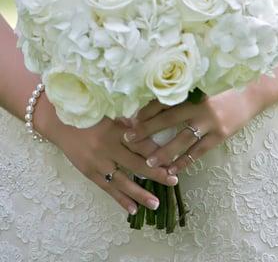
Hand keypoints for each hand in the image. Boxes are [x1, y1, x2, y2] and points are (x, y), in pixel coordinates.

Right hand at [34, 96, 177, 215]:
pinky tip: (133, 209)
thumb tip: (148, 126)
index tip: (173, 159)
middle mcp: (108, 148)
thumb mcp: (109, 113)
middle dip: (156, 173)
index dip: (157, 152)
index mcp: (115, 130)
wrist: (58, 122)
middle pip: (136, 164)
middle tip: (174, 181)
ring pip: (123, 181)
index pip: (141, 143)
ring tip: (156, 204)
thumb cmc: (87, 114)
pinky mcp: (89, 173)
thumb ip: (127, 122)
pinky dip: (120, 199)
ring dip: (140, 193)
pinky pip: (107, 188)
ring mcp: (98, 163)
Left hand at [122, 85, 264, 174]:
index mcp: (191, 91)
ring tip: (148, 162)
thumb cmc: (222, 90)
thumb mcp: (202, 87)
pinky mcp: (220, 134)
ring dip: (164, 152)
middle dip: (146, 130)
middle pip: (168, 120)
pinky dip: (185, 161)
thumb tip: (156, 104)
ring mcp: (210, 122)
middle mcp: (199, 106)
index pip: (163, 102)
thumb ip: (182, 95)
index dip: (145, 111)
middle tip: (128, 139)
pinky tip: (173, 169)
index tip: (129, 119)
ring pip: (182, 139)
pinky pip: (199, 151)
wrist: (251, 94)